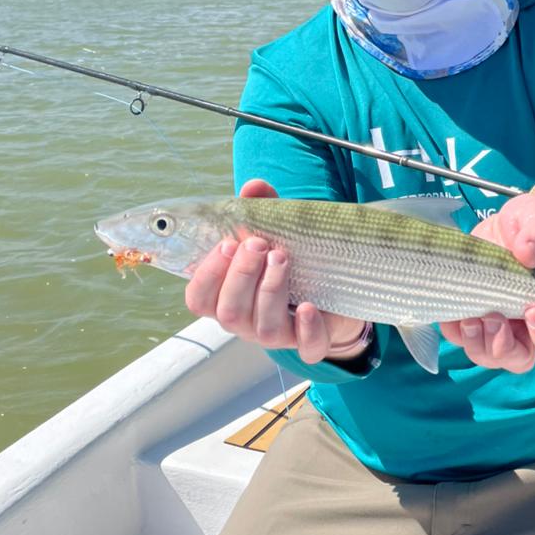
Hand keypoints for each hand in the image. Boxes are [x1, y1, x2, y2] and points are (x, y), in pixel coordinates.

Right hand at [184, 179, 367, 361]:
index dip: (207, 274)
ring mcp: (280, 335)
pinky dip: (307, 329)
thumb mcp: (276, 230)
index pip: (199, 299)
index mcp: (228, 297)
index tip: (227, 243)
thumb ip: (261, 210)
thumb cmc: (293, 259)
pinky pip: (307, 348)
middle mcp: (248, 321)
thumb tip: (253, 187)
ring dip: (270, 290)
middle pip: (229, 313)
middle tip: (259, 244)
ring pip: (264, 330)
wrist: (336, 291)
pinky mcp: (313, 341)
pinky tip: (308, 307)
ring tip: (282, 257)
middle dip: (241, 275)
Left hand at [439, 193, 534, 373]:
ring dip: (479, 343)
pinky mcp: (467, 317)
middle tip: (494, 318)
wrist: (500, 226)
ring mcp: (495, 326)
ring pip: (489, 355)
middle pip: (520, 358)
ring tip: (470, 319)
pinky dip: (455, 330)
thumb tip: (527, 253)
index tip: (534, 310)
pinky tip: (451, 313)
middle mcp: (525, 326)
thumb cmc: (528, 227)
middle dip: (506, 347)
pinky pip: (459, 337)